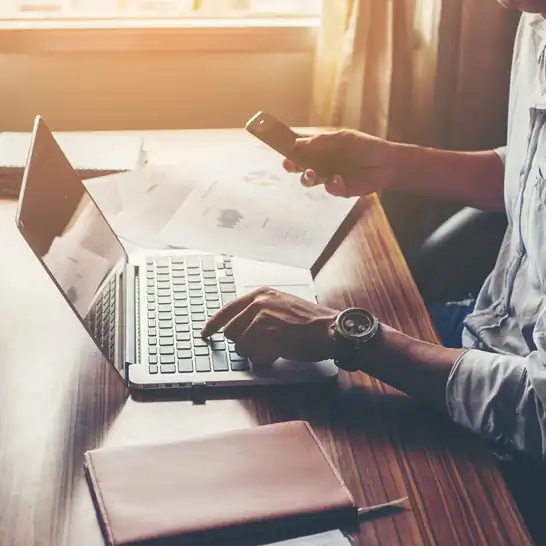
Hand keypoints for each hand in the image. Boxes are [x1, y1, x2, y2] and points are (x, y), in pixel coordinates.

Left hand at [201, 288, 338, 365]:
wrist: (330, 328)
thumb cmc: (309, 320)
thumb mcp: (280, 305)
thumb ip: (258, 311)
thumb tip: (237, 328)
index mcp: (260, 294)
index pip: (226, 310)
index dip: (212, 325)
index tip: (205, 334)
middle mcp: (259, 304)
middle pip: (231, 333)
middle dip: (244, 343)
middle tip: (263, 344)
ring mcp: (264, 319)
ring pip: (242, 348)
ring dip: (256, 352)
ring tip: (275, 347)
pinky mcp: (270, 337)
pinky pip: (256, 357)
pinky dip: (265, 360)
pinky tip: (279, 353)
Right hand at [284, 129, 395, 197]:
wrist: (387, 163)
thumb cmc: (366, 147)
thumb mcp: (343, 138)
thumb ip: (321, 141)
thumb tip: (297, 144)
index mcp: (321, 149)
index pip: (300, 148)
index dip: (289, 148)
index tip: (279, 147)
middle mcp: (322, 163)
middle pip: (299, 166)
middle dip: (291, 166)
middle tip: (289, 165)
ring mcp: (329, 177)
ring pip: (309, 180)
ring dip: (307, 178)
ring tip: (312, 174)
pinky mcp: (339, 190)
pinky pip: (329, 189)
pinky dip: (332, 185)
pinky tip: (338, 179)